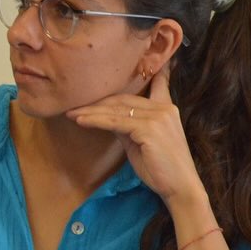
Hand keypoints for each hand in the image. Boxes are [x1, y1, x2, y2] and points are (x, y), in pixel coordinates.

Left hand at [65, 70, 205, 208]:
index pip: (157, 85)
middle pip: (123, 99)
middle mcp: (164, 108)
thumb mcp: (139, 141)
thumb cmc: (160, 167)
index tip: (147, 61)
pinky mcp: (149, 129)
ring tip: (71, 113)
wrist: (179, 188)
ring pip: (116, 109)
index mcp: (166, 108)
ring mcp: (158, 117)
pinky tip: (81, 121)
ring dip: (91, 112)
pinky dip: (96, 121)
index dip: (151, 73)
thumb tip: (105, 117)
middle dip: (96, 103)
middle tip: (73, 106)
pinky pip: (116, 122)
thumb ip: (126, 125)